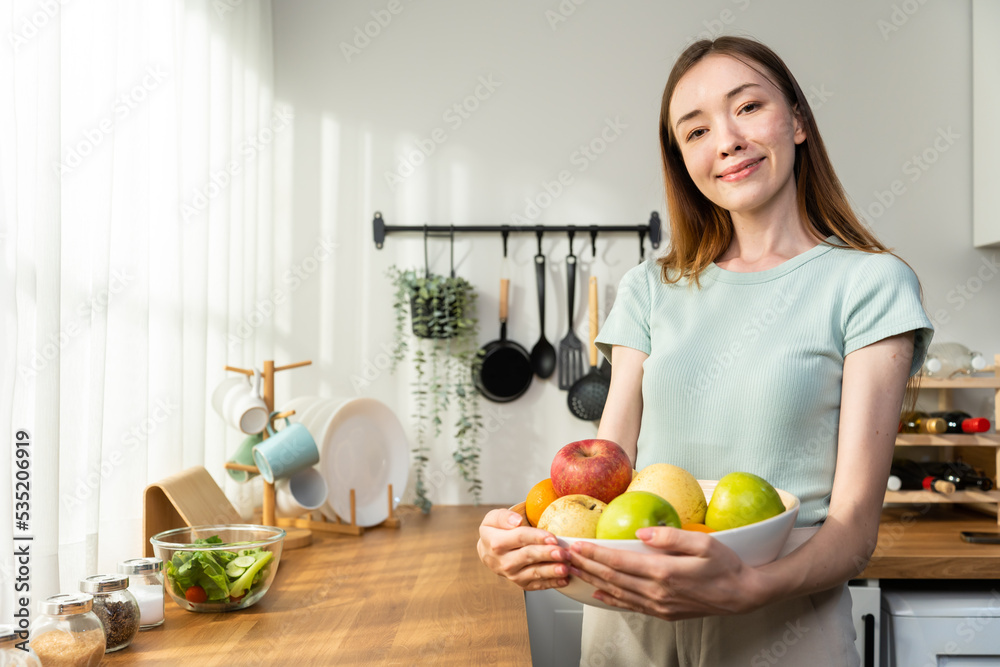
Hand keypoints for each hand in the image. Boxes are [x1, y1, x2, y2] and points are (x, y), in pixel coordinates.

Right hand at [477, 508, 571, 590]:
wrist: (490, 552)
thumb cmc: (496, 532)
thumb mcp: (493, 518)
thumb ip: (503, 517)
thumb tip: (517, 521)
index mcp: (496, 543)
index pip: (519, 538)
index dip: (537, 537)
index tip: (553, 538)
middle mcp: (503, 561)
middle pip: (528, 556)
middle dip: (547, 555)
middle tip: (563, 553)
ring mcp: (512, 574)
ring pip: (534, 573)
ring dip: (551, 571)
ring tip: (566, 568)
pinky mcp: (521, 583)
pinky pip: (537, 584)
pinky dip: (552, 583)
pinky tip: (564, 580)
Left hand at [567, 527, 764, 619]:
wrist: (743, 596)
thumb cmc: (726, 565)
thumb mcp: (704, 543)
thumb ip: (670, 536)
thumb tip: (641, 531)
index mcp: (665, 572)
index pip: (620, 562)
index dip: (595, 554)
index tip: (577, 544)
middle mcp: (657, 592)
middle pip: (612, 578)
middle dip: (586, 566)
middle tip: (566, 555)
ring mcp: (659, 605)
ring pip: (617, 593)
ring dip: (593, 581)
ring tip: (574, 570)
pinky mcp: (663, 613)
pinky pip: (630, 605)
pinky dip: (610, 599)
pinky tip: (598, 592)